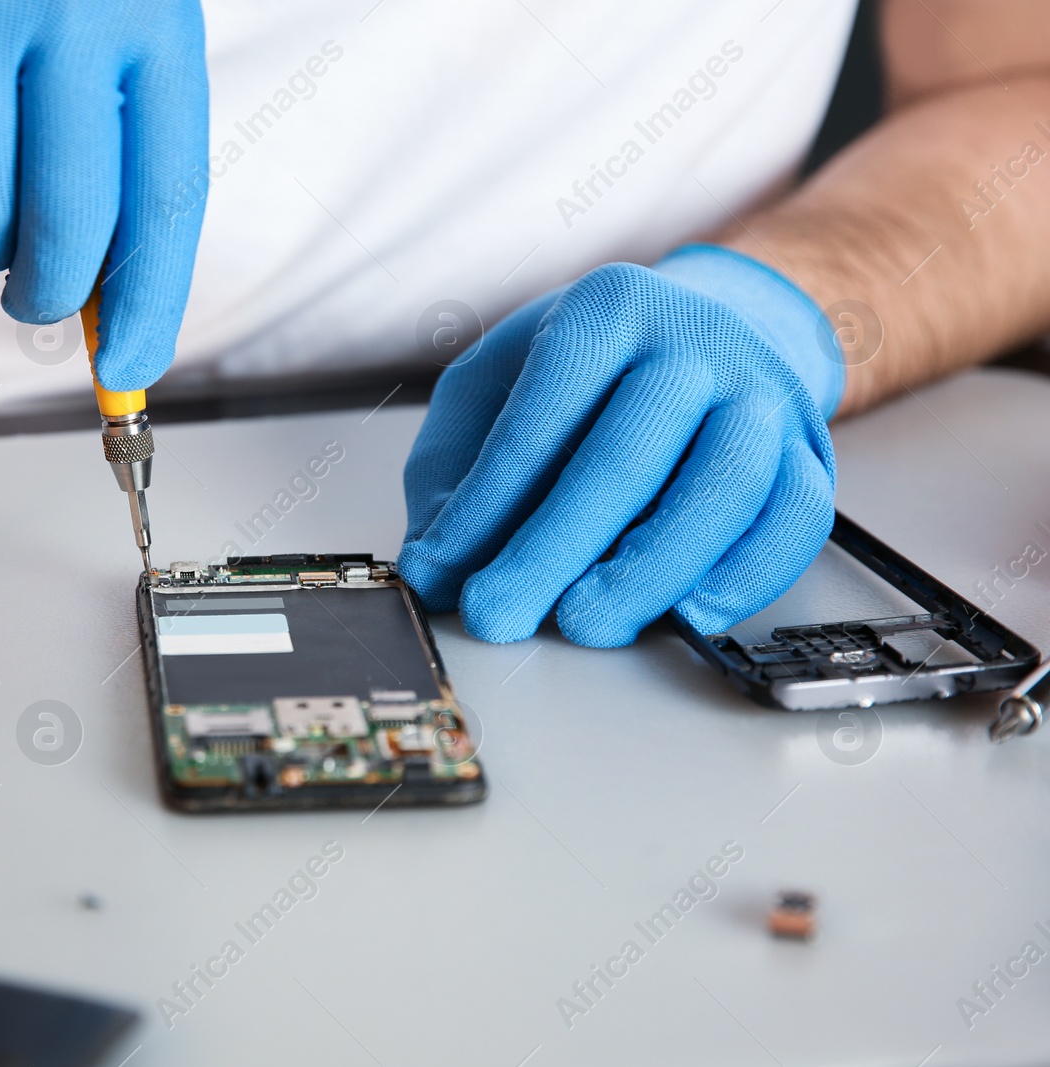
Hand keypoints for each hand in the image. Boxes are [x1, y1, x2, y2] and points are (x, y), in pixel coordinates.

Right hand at [0, 0, 207, 389]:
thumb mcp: (118, 37)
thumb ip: (126, 158)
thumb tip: (110, 310)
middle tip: (36, 295)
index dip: (148, 302)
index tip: (127, 369)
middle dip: (49, 292)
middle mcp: (62, 16)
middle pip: (66, 227)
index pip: (164, 198)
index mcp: (149, 20)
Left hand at [397, 246, 842, 646]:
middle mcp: (694, 341)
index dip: (486, 506)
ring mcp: (762, 395)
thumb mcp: (497, 384)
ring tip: (585, 624)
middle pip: (625, 458)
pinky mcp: (810, 450)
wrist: (711, 328)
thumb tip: (434, 567)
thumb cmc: (590, 370)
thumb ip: (455, 469)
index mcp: (607, 309)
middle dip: (552, 552)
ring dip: (648, 572)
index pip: (540, 419)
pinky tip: (687, 615)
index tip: (444, 573)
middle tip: (499, 613)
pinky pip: (795, 520)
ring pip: (720, 490)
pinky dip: (745, 577)